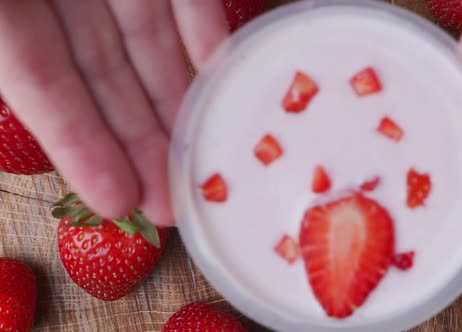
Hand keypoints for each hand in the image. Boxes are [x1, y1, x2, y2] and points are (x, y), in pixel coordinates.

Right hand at [0, 1, 228, 225]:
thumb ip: (12, 47)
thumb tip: (32, 80)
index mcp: (9, 9)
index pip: (41, 84)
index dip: (77, 145)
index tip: (118, 201)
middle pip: (104, 75)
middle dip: (137, 140)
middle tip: (171, 202)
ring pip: (147, 42)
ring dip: (174, 98)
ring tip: (202, 156)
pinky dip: (201, 26)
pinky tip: (219, 71)